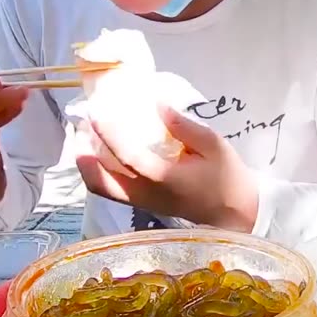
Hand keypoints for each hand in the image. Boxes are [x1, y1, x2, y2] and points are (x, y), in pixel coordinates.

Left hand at [75, 106, 259, 231]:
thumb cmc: (226, 177)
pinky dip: (98, 170)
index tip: (97, 111)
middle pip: (99, 180)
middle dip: (84, 152)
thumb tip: (158, 104)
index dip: (108, 134)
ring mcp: (141, 202)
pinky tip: (101, 150)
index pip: (127, 156)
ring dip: (87, 162)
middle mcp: (145, 193)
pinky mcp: (141, 204)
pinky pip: (109, 189)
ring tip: (85, 135)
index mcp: (164, 178)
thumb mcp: (214, 145)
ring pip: (101, 187)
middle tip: (82, 125)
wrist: (234, 213)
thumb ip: (184, 126)